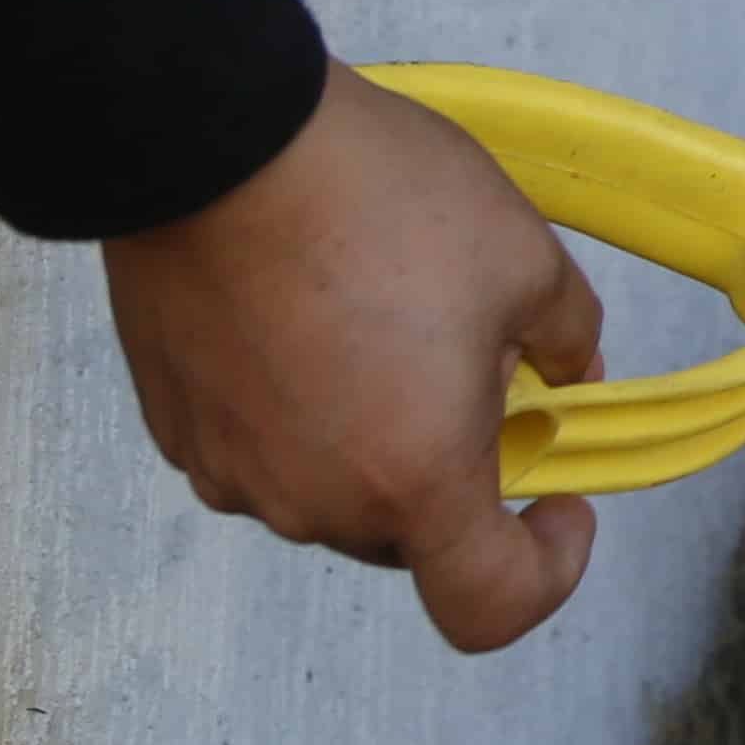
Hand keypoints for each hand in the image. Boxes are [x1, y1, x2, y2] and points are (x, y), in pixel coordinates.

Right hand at [98, 64, 606, 652]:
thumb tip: (565, 373)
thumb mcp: (523, 256)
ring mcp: (232, 470)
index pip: (489, 606)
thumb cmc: (374, 198)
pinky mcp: (177, 426)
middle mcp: (314, 501)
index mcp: (413, 481)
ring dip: (376, 434)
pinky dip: (305, 410)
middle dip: (460, 465)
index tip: (559, 500)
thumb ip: (567, 338)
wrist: (213, 138)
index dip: (546, 569)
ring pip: (335, 487)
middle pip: (412, 534)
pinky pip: (267, 448)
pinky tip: (311, 314)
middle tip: (474, 358)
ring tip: (381, 315)